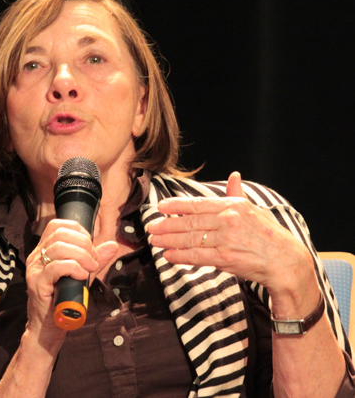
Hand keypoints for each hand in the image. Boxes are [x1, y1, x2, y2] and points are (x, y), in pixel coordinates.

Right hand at [25, 219, 117, 341]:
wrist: (50, 328)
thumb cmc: (65, 299)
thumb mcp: (83, 275)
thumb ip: (96, 259)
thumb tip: (113, 244)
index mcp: (44, 249)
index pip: (58, 224)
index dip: (79, 231)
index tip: (91, 247)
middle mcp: (36, 255)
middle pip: (61, 233)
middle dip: (84, 243)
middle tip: (94, 260)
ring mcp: (35, 269)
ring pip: (59, 248)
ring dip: (82, 256)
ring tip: (90, 269)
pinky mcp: (37, 283)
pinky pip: (56, 267)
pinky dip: (74, 268)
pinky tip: (82, 276)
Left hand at [147, 172, 315, 302]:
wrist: (285, 260)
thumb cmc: (268, 234)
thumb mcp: (253, 209)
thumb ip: (236, 194)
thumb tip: (233, 176)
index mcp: (232, 206)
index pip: (197, 204)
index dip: (176, 206)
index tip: (161, 207)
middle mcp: (227, 220)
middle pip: (189, 221)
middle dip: (167, 224)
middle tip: (151, 226)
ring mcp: (226, 239)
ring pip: (190, 238)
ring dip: (169, 240)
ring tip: (154, 240)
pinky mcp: (225, 258)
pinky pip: (197, 256)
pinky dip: (180, 256)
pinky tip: (168, 255)